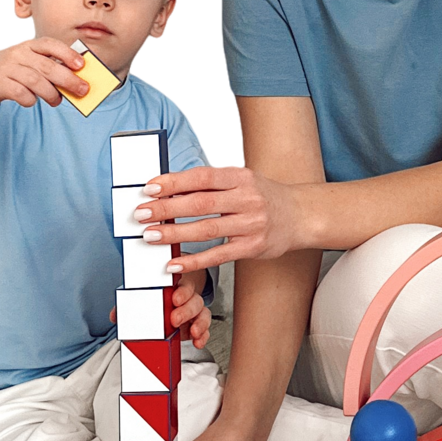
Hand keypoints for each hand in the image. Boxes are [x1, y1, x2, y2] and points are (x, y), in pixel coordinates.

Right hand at [0, 38, 90, 110]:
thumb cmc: (10, 68)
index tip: (82, 65)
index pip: (50, 44)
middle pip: (47, 66)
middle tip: (82, 90)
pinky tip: (32, 101)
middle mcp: (18, 53)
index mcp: (28, 44)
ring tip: (56, 101)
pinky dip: (30, 99)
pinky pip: (19, 93)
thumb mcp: (26, 60)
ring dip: (51, 93)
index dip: (67, 54)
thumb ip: (46, 66)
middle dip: (68, 79)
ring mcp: (7, 67)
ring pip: (35, 81)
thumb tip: (73, 81)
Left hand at [109, 275, 209, 350]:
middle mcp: (188, 296)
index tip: (175, 299)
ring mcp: (194, 310)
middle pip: (194, 300)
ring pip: (203, 313)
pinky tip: (198, 341)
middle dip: (186, 311)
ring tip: (193, 333)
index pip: (182, 285)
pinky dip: (203, 335)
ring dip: (199, 323)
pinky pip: (204, 328)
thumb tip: (115, 316)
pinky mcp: (196, 322)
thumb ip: (130, 305)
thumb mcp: (143, 296)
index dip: (181, 292)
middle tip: (175, 319)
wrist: (173, 293)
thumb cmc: (157, 294)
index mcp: (175, 286)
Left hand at [129, 165, 299, 275]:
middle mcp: (246, 198)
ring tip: (151, 236)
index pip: (201, 177)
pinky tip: (174, 264)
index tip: (149, 188)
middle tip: (141, 214)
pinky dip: (194, 261)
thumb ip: (212, 184)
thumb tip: (170, 189)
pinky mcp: (252, 247)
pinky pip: (218, 255)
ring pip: (206, 229)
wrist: (300, 215)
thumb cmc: (264, 196)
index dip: (173, 182)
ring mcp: (250, 224)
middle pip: (200, 203)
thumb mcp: (242, 181)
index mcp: (240, 177)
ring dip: (174, 233)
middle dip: (167, 208)